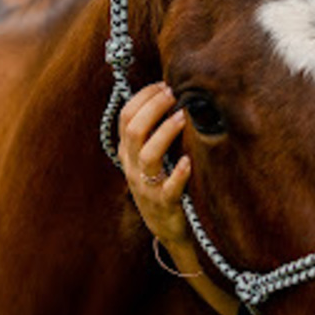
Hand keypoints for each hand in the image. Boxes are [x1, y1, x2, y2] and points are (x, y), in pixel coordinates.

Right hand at [118, 82, 191, 247]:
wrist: (169, 230)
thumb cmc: (164, 185)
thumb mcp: (152, 159)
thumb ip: (155, 133)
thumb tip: (170, 95)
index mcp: (128, 154)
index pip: (125, 117)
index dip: (142, 98)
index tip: (163, 84)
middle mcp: (133, 168)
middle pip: (134, 130)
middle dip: (153, 107)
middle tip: (174, 93)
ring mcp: (147, 187)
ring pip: (148, 155)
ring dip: (165, 133)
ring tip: (183, 117)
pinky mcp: (164, 205)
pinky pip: (168, 189)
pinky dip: (178, 174)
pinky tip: (189, 161)